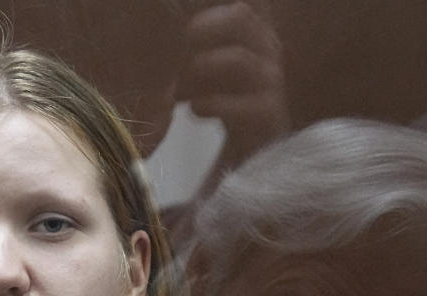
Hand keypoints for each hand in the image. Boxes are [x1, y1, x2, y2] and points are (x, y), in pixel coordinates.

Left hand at [177, 1, 290, 163]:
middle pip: (241, 15)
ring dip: (200, 70)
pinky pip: (245, 104)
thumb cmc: (222, 99)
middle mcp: (267, 47)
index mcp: (252, 29)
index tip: (183, 20)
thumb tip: (155, 23)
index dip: (211, 3)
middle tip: (174, 47)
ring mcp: (272, 80)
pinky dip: (213, 105)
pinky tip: (194, 110)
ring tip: (178, 91)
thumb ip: (191, 41)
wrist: (248, 149)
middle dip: (201, 27)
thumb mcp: (204, 64)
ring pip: (239, 59)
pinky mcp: (270, 114)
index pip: (242, 1)